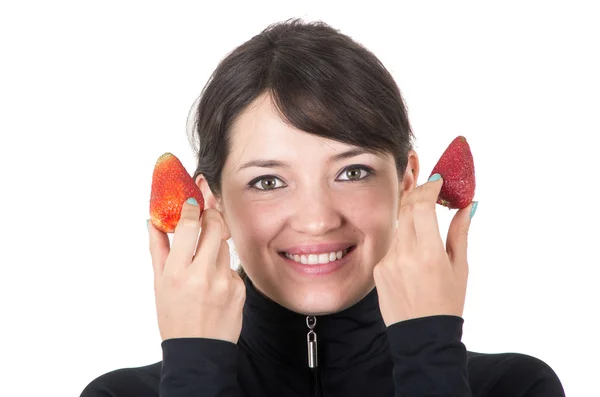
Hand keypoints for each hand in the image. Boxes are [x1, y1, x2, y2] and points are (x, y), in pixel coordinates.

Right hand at [148, 200, 244, 342]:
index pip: (189, 225)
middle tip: (207, 212)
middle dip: (212, 214)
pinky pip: (231, 266)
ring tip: (203, 262)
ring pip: (224, 245)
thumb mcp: (159, 284)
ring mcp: (224, 281)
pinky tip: (214, 285)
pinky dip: (222, 268)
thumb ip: (158, 249)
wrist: (198, 352)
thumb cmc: (174, 317)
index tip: (193, 199)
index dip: (192, 206)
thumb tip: (154, 221)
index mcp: (177, 272)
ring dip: (215, 244)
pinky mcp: (240, 288)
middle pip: (215, 226)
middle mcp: (202, 274)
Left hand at [373, 176, 475, 325]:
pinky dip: (403, 239)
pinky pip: (391, 245)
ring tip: (423, 215)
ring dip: (410, 217)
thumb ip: (459, 233)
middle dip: (417, 194)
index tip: (437, 181)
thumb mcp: (460, 268)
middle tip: (428, 187)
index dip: (429, 188)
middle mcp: (405, 255)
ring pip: (398, 226)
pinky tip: (413, 248)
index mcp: (429, 254)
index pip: (422, 206)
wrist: (422, 336)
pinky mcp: (378, 269)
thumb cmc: (447, 303)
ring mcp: (388, 262)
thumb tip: (467, 206)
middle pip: (406, 209)